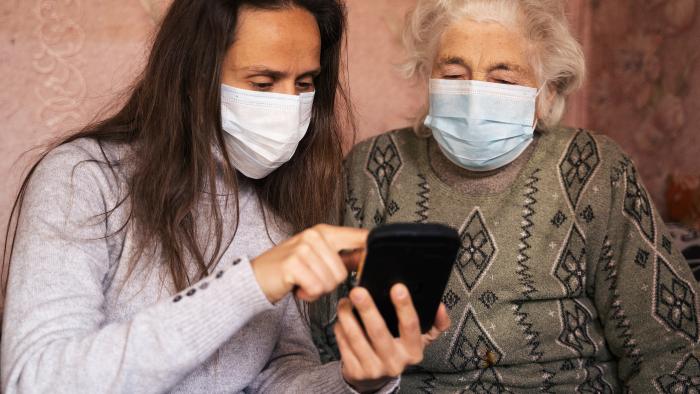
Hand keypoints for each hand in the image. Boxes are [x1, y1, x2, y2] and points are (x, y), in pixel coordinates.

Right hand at [251, 224, 367, 302]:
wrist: (256, 278)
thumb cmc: (289, 270)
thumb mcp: (318, 258)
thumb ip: (343, 256)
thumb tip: (368, 256)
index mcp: (324, 232)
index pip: (359, 237)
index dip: (370, 252)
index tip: (375, 260)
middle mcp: (314, 236)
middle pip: (343, 272)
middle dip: (329, 284)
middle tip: (311, 279)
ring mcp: (303, 248)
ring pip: (330, 282)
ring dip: (317, 290)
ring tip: (303, 283)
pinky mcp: (293, 264)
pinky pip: (316, 288)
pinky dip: (308, 295)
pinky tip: (297, 288)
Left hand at [334, 284, 450, 392]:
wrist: (376, 378)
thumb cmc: (399, 350)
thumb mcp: (420, 339)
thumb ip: (434, 322)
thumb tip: (440, 306)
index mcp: (414, 351)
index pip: (411, 326)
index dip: (405, 306)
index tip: (397, 287)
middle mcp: (395, 362)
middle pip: (379, 332)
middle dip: (368, 309)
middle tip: (358, 291)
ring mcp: (374, 369)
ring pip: (357, 339)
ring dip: (348, 317)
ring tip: (345, 302)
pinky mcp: (356, 372)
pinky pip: (345, 346)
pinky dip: (341, 329)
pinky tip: (342, 319)